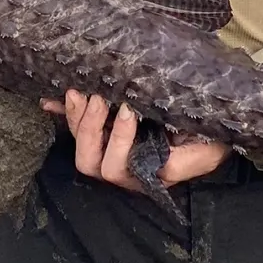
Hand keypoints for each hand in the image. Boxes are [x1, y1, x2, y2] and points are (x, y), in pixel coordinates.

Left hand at [40, 90, 230, 191]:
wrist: (213, 121)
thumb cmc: (209, 139)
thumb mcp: (206, 151)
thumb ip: (184, 162)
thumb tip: (160, 165)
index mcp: (144, 173)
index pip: (115, 167)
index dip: (117, 140)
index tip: (129, 109)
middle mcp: (122, 164)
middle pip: (89, 159)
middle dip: (90, 127)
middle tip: (100, 96)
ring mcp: (109, 147)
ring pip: (79, 143)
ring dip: (76, 117)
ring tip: (81, 90)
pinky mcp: (103, 128)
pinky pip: (76, 125)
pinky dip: (62, 113)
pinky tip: (49, 100)